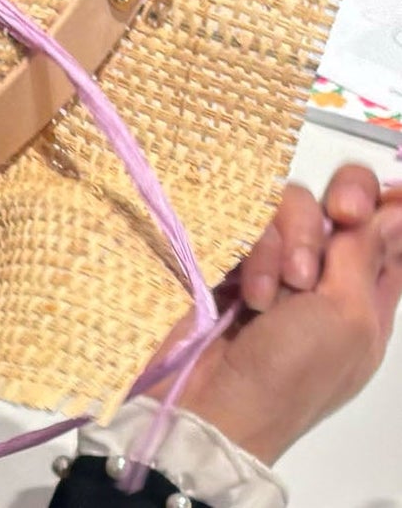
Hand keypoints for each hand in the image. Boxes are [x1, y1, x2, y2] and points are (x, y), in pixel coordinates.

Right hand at [165, 165, 401, 463]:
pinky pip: (250, 225)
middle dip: (344, 201)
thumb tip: (395, 209)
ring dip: (287, 245)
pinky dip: (252, 258)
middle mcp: (330, 273)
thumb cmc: (292, 373)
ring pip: (294, 209)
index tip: (372, 201)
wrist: (217, 400)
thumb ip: (364, 255)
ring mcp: (281, 264)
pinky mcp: (238, 258)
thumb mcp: (346, 318)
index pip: (392, 232)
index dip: (390, 204)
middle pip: (343, 203)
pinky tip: (247, 294)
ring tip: (275, 291)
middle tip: (342, 214)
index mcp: (370, 296)